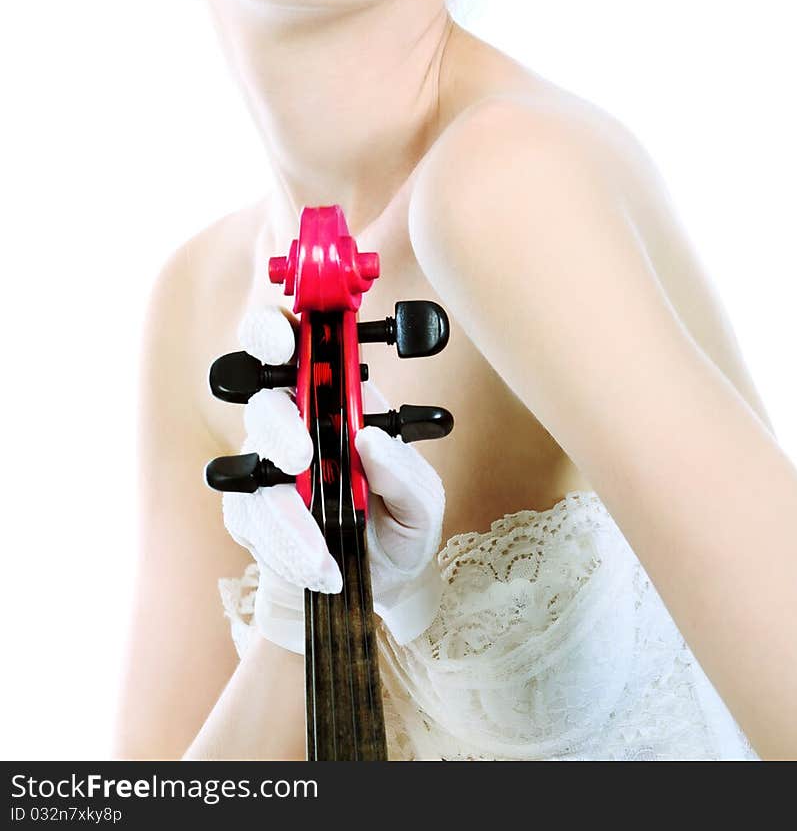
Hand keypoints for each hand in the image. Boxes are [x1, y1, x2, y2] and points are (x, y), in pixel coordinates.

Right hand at [221, 306, 445, 651]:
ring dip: (285, 511)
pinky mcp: (247, 512)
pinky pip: (249, 519)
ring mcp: (265, 466)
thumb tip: (371, 440)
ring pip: (253, 465)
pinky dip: (284, 547)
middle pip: (259, 395)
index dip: (279, 331)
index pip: (296, 345)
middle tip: (300, 455)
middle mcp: (294, 421)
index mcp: (336, 397)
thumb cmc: (400, 527)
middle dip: (277, 423)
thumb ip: (404, 472)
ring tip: (322, 552)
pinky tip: (318, 566)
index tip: (286, 342)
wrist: (378, 591)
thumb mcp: (422, 503)